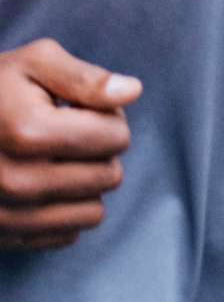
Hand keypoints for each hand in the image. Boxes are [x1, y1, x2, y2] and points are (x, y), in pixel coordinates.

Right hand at [0, 39, 141, 249]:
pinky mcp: (3, 238)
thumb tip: (132, 91)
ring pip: (93, 211)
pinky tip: (44, 185)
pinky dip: (65, 210)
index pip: (116, 137)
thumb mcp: (36, 63)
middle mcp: (16, 182)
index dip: (110, 117)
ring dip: (86, 184)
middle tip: (70, 134)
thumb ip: (87, 78)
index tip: (82, 110)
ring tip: (57, 159)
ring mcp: (7, 216)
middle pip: (109, 175)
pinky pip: (67, 235)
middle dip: (100, 151)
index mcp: (29, 133)